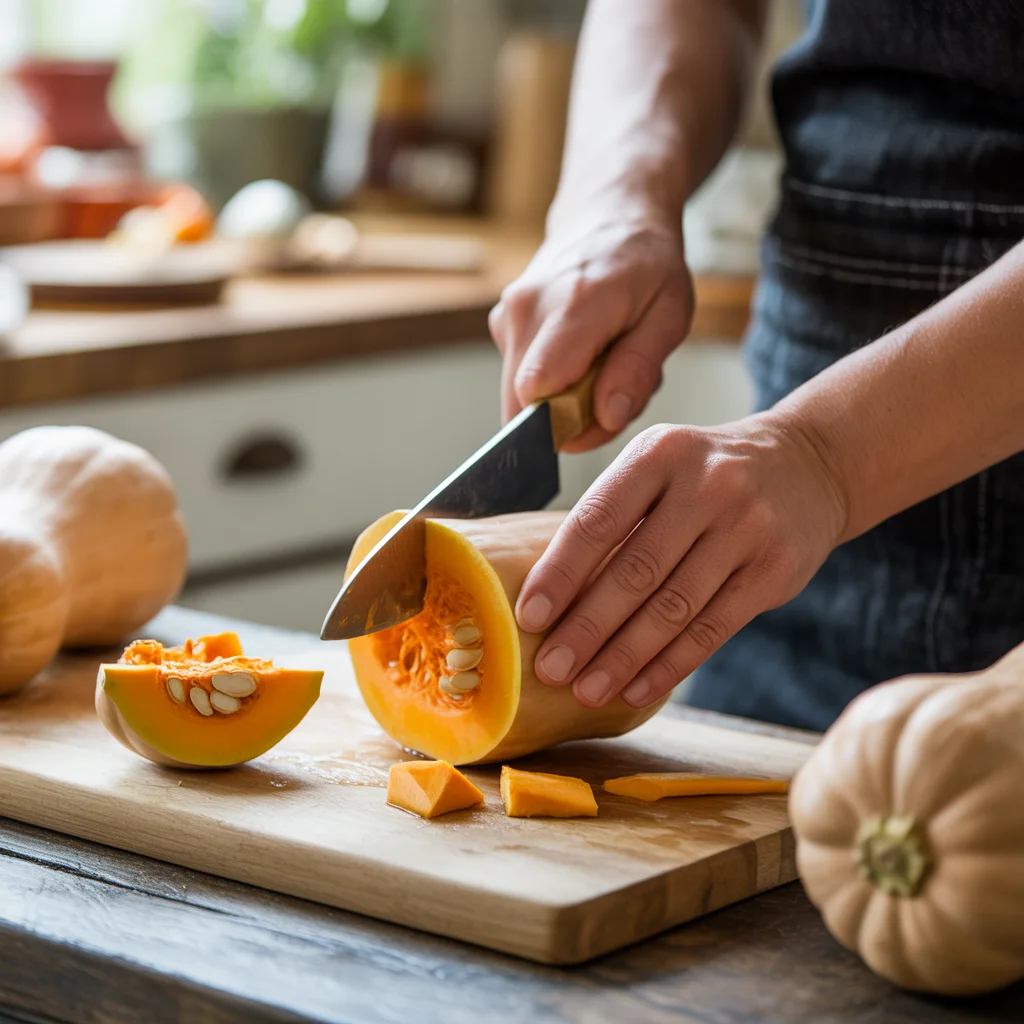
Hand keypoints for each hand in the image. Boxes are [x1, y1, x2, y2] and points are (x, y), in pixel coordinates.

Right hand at [488, 212, 692, 451]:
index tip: (602, 415)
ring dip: (562, 401)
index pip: (537, 391)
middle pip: (523, 405)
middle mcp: (526, 310)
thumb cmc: (646, 263)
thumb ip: (638, 369)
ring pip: (521, 397)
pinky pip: (520, 378)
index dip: (566, 422)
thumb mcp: (669, 315)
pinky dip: (552, 382)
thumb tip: (606, 416)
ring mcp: (507, 316)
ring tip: (601, 366)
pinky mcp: (502, 324)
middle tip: (610, 394)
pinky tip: (581, 356)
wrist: (609, 212)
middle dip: (566, 420)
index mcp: (572, 305)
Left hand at [515, 415, 849, 706]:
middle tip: (550, 669)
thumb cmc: (706, 475)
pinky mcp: (776, 570)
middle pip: (635, 571)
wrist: (807, 464)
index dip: (560, 573)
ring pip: (674, 608)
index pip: (598, 520)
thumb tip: (548, 595)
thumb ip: (613, 516)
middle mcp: (707, 485)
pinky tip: (637, 688)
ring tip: (586, 689)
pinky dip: (670, 665)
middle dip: (586, 628)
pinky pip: (713, 629)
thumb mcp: (660, 466)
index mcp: (660, 453)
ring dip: (624, 657)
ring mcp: (747, 528)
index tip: (528, 617)